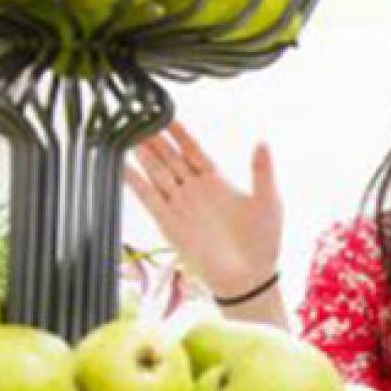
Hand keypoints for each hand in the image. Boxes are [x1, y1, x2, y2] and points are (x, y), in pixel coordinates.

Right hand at [125, 122, 283, 297]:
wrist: (248, 277)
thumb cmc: (263, 241)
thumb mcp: (268, 201)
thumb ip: (262, 171)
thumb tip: (263, 140)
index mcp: (218, 181)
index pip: (193, 149)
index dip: (180, 132)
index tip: (166, 113)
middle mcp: (195, 190)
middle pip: (170, 157)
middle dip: (155, 138)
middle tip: (138, 116)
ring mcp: (180, 205)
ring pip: (157, 172)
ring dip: (142, 154)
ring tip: (127, 133)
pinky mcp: (168, 223)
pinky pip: (148, 198)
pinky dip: (135, 182)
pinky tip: (122, 166)